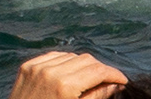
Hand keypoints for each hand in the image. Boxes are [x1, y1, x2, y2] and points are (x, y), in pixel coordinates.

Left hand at [13, 51, 127, 98]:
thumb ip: (96, 97)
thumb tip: (115, 85)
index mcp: (65, 86)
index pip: (97, 71)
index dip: (113, 74)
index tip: (122, 80)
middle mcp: (50, 71)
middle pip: (85, 60)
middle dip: (101, 69)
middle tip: (110, 80)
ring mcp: (36, 67)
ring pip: (70, 55)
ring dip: (84, 64)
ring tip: (92, 77)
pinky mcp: (27, 67)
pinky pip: (52, 56)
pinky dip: (65, 61)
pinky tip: (72, 71)